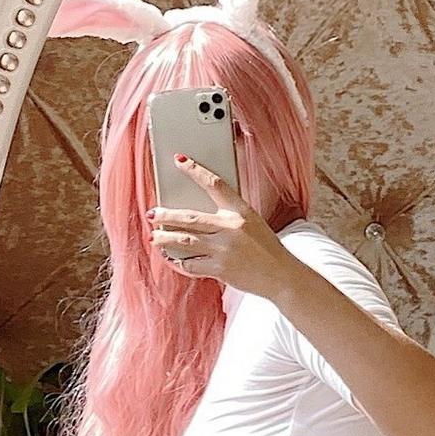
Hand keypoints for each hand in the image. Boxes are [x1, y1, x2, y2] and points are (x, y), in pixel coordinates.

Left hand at [147, 155, 298, 296]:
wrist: (281, 275)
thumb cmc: (266, 248)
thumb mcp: (253, 223)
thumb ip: (230, 216)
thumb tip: (198, 215)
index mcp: (241, 212)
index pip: (215, 184)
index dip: (195, 170)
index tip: (179, 160)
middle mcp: (231, 228)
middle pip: (189, 217)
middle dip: (166, 215)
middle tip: (153, 213)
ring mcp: (224, 249)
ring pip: (184, 240)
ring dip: (164, 238)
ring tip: (154, 237)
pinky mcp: (219, 269)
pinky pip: (190, 264)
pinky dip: (177, 261)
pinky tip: (170, 257)